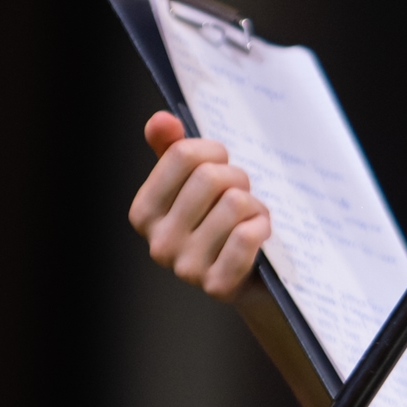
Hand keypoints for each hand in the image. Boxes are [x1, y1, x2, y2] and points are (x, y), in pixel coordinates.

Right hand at [127, 112, 270, 300]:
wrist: (248, 277)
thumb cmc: (218, 220)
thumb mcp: (191, 184)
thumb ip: (172, 150)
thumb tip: (161, 120)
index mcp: (144, 213)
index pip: (182, 155)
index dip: (213, 151)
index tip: (221, 163)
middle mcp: (159, 243)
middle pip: (211, 177)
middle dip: (237, 179)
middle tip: (241, 194)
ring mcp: (186, 268)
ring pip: (235, 204)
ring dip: (254, 206)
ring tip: (250, 218)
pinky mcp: (218, 286)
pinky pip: (246, 236)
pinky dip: (262, 227)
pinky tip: (258, 235)